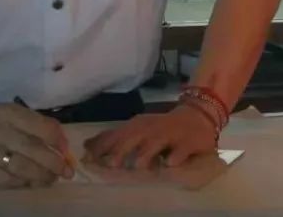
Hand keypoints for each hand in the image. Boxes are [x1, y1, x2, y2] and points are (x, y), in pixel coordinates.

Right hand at [0, 103, 74, 187]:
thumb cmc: (0, 127)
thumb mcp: (17, 117)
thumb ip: (40, 125)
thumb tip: (64, 145)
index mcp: (7, 112)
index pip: (37, 125)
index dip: (56, 139)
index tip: (65, 150)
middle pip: (31, 148)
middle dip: (53, 162)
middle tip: (66, 172)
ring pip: (21, 167)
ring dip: (42, 175)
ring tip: (52, 178)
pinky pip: (9, 181)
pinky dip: (25, 182)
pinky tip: (32, 181)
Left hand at [82, 105, 217, 170]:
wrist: (197, 116)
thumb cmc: (161, 127)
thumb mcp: (137, 129)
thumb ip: (114, 138)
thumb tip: (85, 146)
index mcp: (138, 125)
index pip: (117, 133)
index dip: (102, 145)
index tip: (88, 157)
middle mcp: (152, 128)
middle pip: (134, 137)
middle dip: (122, 149)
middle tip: (111, 164)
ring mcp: (171, 134)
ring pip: (157, 142)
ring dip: (147, 153)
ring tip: (137, 165)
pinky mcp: (188, 143)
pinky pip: (180, 151)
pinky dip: (175, 156)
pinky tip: (169, 163)